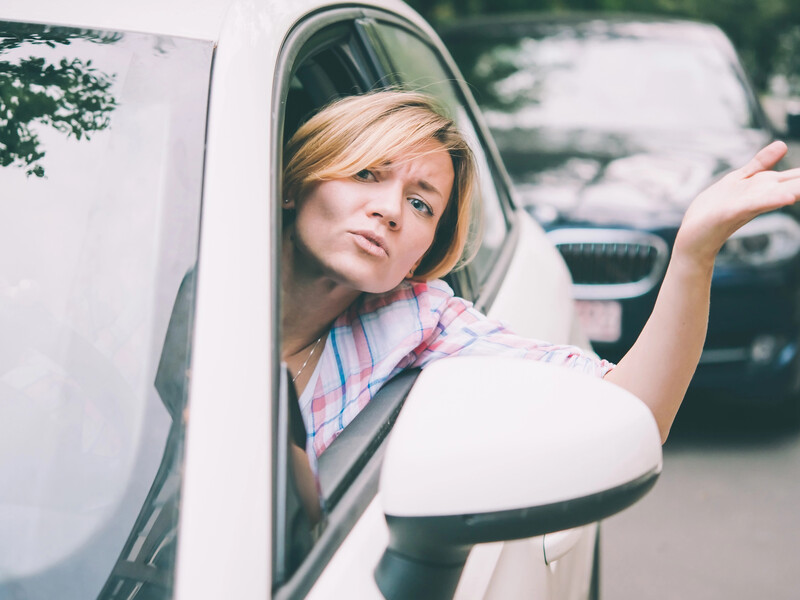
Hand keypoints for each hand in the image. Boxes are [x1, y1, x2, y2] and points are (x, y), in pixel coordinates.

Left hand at [674, 141, 799, 267]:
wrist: (694, 235)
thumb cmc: (715, 208)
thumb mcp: (740, 178)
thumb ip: (761, 163)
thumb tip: (783, 145)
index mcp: (767, 186)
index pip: (799, 176)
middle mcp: (764, 194)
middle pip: (796, 183)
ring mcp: (750, 202)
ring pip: (782, 193)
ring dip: (799, 189)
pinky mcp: (732, 210)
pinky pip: (756, 202)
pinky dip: (773, 198)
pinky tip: (789, 196)